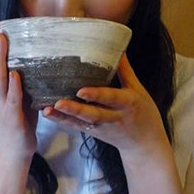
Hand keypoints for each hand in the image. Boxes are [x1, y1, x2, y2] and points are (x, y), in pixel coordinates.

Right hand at [0, 18, 37, 162]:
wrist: (14, 151)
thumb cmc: (18, 120)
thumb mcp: (17, 93)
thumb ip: (18, 76)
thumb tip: (28, 54)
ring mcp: (2, 104)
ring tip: (0, 38)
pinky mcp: (12, 116)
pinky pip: (13, 99)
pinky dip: (13, 86)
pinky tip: (14, 74)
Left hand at [42, 54, 169, 156]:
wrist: (145, 144)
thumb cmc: (144, 113)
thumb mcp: (139, 90)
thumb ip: (125, 71)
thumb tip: (118, 49)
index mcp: (127, 103)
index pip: (111, 98)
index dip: (96, 95)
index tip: (81, 91)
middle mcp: (114, 117)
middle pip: (93, 114)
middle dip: (75, 110)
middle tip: (58, 103)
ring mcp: (103, 128)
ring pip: (81, 124)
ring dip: (63, 117)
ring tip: (47, 110)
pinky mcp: (95, 133)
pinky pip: (78, 127)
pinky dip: (64, 121)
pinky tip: (49, 114)